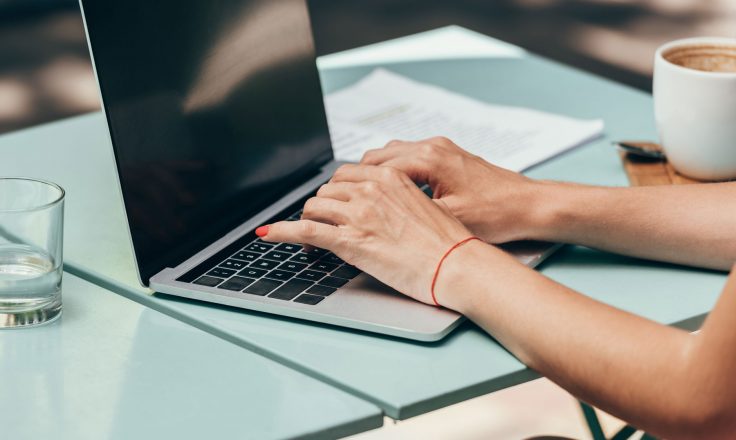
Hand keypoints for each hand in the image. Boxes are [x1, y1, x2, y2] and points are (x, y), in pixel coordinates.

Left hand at [258, 164, 473, 304]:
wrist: (457, 265)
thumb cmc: (448, 243)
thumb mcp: (422, 208)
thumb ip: (396, 201)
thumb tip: (381, 210)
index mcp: (390, 178)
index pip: (345, 176)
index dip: (335, 194)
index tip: (333, 205)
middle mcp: (371, 190)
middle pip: (327, 191)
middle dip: (321, 209)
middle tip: (323, 227)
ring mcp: (359, 214)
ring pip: (314, 208)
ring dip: (307, 223)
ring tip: (309, 241)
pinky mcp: (350, 240)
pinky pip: (304, 230)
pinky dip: (280, 232)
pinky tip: (267, 234)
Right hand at [360, 136, 547, 243]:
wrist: (530, 206)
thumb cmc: (496, 214)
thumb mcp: (448, 220)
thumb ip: (410, 215)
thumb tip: (377, 222)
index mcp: (429, 158)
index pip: (374, 166)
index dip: (352, 185)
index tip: (336, 199)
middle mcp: (433, 146)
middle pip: (378, 155)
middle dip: (359, 177)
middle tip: (343, 200)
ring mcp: (441, 149)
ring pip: (393, 154)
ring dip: (377, 174)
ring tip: (364, 198)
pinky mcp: (448, 156)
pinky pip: (409, 158)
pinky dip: (395, 172)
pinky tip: (393, 194)